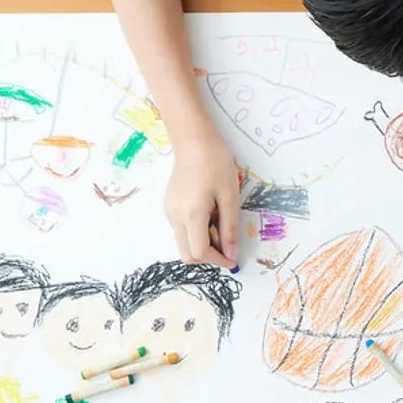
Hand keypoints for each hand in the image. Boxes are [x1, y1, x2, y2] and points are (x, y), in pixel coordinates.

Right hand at [164, 137, 240, 267]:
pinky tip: (209, 216)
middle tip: (226, 246)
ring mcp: (169, 213)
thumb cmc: (215, 164)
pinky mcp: (169, 207)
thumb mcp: (230, 197)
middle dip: (208, 257)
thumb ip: (229, 229)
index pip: (200, 253)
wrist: (193, 142)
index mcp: (192, 215)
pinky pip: (181, 231)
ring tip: (219, 225)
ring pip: (183, 244)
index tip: (233, 260)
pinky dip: (196, 233)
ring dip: (202, 245)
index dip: (218, 261)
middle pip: (187, 255)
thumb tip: (231, 254)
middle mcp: (175, 217)